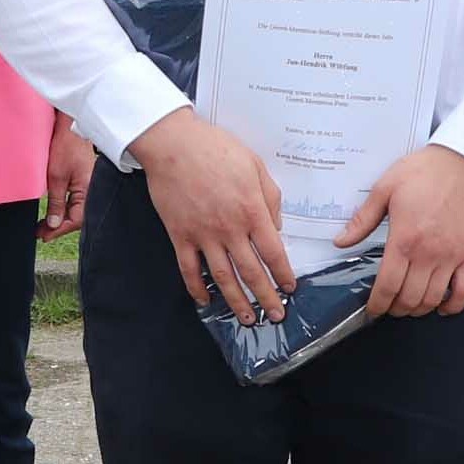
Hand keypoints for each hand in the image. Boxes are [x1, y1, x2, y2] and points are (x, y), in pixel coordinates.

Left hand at [40, 121, 95, 241]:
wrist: (72, 125)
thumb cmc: (66, 146)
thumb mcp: (56, 177)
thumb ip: (56, 203)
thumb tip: (54, 224)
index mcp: (88, 191)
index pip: (75, 220)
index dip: (58, 230)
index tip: (43, 236)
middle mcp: (92, 190)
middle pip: (77, 217)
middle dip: (59, 226)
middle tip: (41, 233)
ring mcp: (90, 185)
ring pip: (77, 209)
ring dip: (61, 217)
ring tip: (44, 224)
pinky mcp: (85, 179)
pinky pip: (77, 199)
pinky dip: (65, 206)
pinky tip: (56, 209)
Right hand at [132, 110, 295, 321]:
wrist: (174, 144)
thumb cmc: (216, 148)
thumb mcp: (255, 165)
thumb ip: (270, 197)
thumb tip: (275, 226)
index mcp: (251, 210)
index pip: (273, 252)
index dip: (283, 274)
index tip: (290, 287)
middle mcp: (229, 228)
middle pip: (252, 271)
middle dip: (266, 297)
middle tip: (276, 315)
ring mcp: (203, 234)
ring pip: (223, 277)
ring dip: (237, 301)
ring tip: (247, 319)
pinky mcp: (180, 235)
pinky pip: (189, 268)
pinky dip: (196, 288)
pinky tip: (205, 300)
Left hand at [340, 143, 463, 317]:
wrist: (462, 162)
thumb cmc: (423, 171)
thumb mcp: (384, 189)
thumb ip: (362, 220)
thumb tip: (340, 241)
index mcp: (404, 239)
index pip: (388, 285)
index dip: (377, 304)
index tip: (373, 309)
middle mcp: (429, 253)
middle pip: (410, 298)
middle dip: (395, 309)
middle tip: (388, 306)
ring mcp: (452, 256)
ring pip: (433, 298)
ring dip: (418, 309)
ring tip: (408, 306)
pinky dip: (452, 305)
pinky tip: (440, 307)